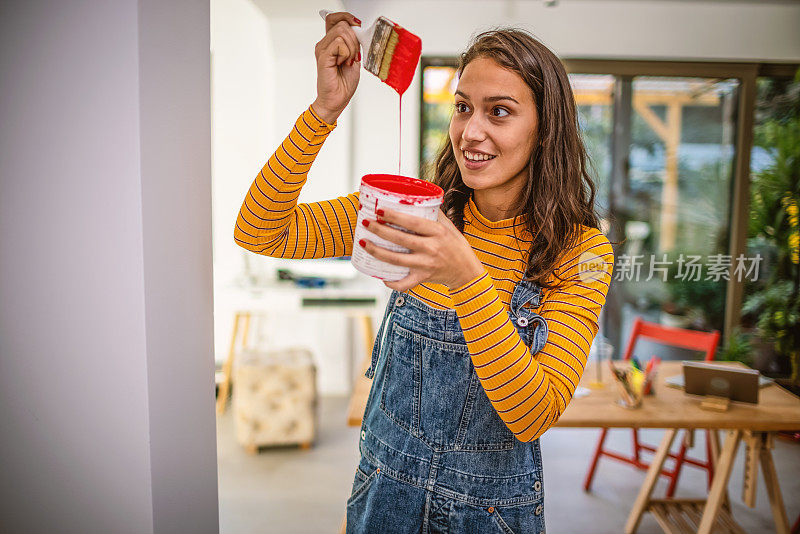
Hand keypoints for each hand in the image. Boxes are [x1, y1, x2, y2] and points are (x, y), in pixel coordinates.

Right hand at [311, 12, 360, 123]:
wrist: (337, 99)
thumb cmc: (344, 83)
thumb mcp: (354, 58)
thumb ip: (354, 43)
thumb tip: (359, 30)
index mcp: (331, 42)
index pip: (334, 18)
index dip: (347, 17)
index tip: (357, 25)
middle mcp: (324, 43)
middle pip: (342, 24)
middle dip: (354, 39)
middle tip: (354, 56)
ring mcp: (322, 49)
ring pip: (342, 32)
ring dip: (352, 48)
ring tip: (348, 61)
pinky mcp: (323, 56)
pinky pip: (339, 43)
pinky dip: (347, 54)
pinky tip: (343, 64)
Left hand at [359, 208, 485, 291]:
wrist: (467, 272)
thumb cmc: (456, 246)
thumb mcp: (448, 227)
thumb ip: (433, 214)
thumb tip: (414, 199)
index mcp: (437, 232)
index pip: (413, 223)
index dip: (394, 216)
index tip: (379, 210)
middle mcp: (431, 248)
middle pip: (400, 239)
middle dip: (379, 231)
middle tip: (366, 223)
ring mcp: (426, 265)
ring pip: (396, 260)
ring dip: (377, 252)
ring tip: (364, 243)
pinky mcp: (423, 278)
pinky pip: (404, 283)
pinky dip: (391, 282)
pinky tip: (380, 275)